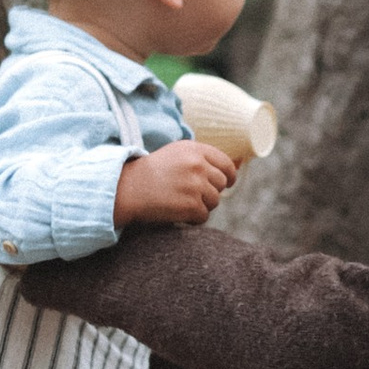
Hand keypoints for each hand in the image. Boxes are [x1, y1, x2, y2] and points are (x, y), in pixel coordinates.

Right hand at [114, 139, 236, 229]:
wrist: (128, 188)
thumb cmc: (152, 172)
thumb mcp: (178, 154)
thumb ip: (204, 158)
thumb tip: (240, 164)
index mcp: (195, 149)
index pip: (226, 164)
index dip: (228, 176)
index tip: (225, 183)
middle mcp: (197, 165)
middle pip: (221, 184)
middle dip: (210, 192)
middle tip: (190, 194)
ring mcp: (195, 185)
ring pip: (214, 201)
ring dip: (201, 206)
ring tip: (180, 202)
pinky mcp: (190, 204)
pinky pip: (203, 216)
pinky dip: (192, 218)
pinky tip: (177, 212)